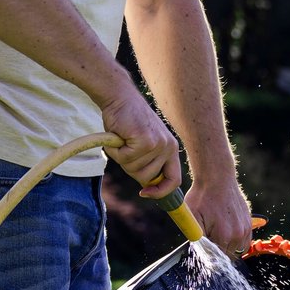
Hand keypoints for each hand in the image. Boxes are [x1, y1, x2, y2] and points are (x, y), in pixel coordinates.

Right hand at [98, 79, 180, 196]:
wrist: (119, 96)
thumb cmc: (126, 121)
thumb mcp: (143, 143)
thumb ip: (148, 161)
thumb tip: (147, 185)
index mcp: (170, 148)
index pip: (174, 180)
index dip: (159, 191)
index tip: (144, 193)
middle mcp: (168, 146)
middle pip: (146, 178)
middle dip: (130, 167)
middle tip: (124, 148)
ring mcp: (157, 144)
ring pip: (133, 169)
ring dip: (121, 157)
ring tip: (122, 139)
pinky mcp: (145, 140)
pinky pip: (124, 158)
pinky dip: (115, 150)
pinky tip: (117, 135)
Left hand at [185, 171, 254, 257]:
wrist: (216, 178)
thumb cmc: (202, 196)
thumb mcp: (193, 217)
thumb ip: (197, 238)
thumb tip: (201, 252)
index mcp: (224, 235)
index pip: (217, 257)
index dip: (209, 254)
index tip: (205, 244)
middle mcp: (238, 234)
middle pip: (228, 255)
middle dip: (218, 250)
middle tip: (210, 236)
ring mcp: (245, 228)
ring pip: (238, 249)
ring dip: (229, 246)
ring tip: (218, 233)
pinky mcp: (249, 223)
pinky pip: (245, 241)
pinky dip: (237, 240)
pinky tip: (227, 231)